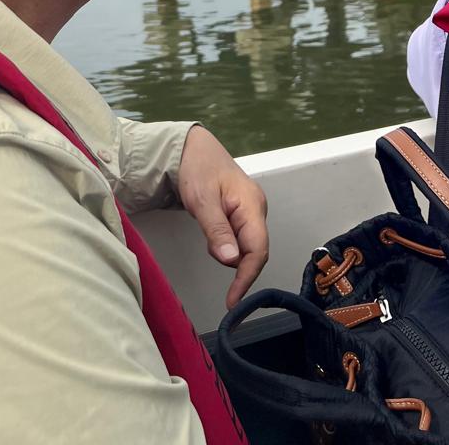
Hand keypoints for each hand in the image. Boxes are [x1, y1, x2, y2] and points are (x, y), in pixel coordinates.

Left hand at [177, 125, 268, 309]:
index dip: (247, 277)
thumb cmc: (197, 168)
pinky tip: (211, 231)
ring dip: (227, 252)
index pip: (258, 250)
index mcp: (252, 205)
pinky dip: (225, 243)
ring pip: (245, 246)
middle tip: (215, 264)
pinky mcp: (240, 213)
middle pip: (254, 250)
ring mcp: (249, 210)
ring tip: (207, 231)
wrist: (190, 147)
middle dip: (236, 265)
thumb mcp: (202, 200)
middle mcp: (256, 209)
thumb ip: (217, 230)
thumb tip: (231, 261)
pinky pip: (238, 237)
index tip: (232, 300)